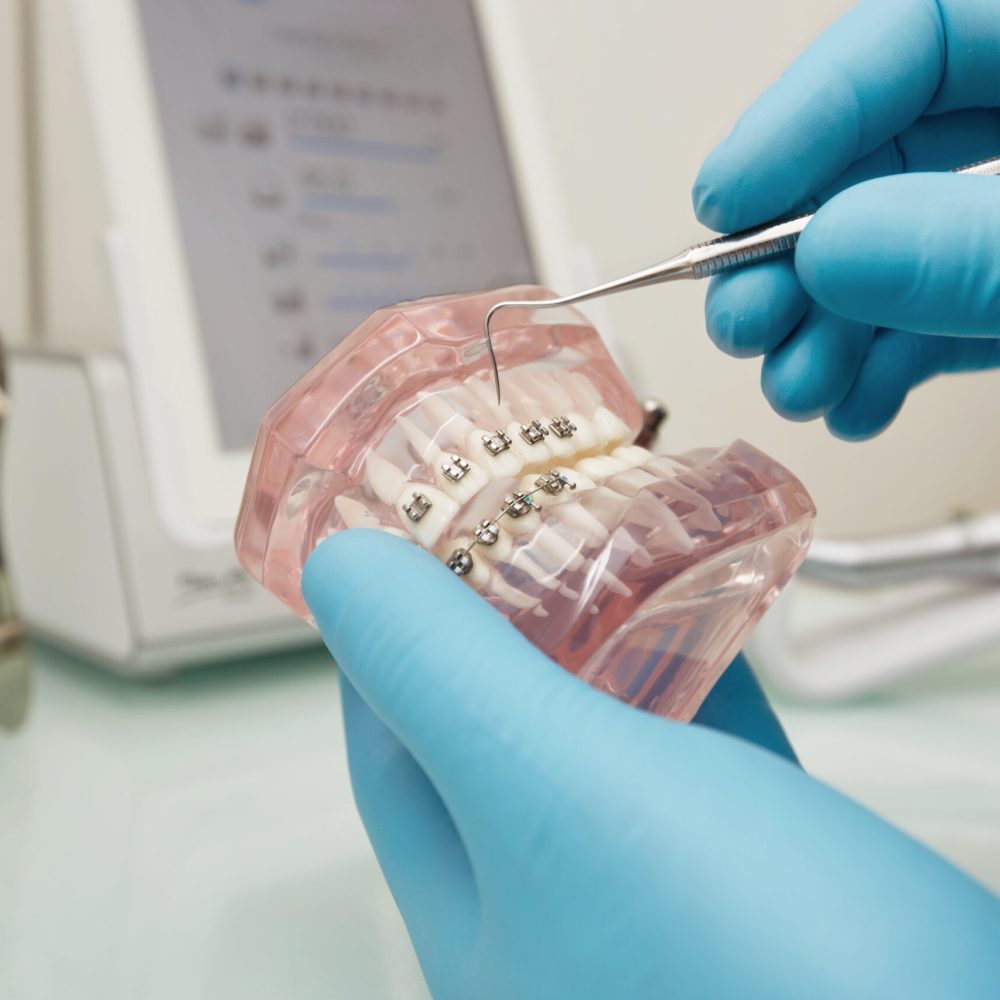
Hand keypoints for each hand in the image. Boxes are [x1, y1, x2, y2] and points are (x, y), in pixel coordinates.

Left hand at [303, 529, 999, 999]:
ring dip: (604, 630)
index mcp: (481, 916)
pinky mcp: (764, 867)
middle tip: (512, 517)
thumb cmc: (767, 978)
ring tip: (602, 533)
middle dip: (502, 616)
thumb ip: (446, 676)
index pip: (392, 748)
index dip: (388, 636)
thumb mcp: (562, 795)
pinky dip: (696, 660)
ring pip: (608, 728)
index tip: (400, 544)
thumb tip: (344, 575)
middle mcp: (561, 911)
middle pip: (500, 729)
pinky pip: (703, 739)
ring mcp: (664, 890)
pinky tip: (708, 597)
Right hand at [693, 0, 999, 439]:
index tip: (726, 199)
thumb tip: (831, 248)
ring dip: (822, 332)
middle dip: (791, 253)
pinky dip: (883, 368)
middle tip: (744, 316)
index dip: (802, 113)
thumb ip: (976, 248)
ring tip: (797, 385)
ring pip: (891, 253)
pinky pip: (937, 317)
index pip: (912, 36)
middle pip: (879, 158)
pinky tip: (854, 403)